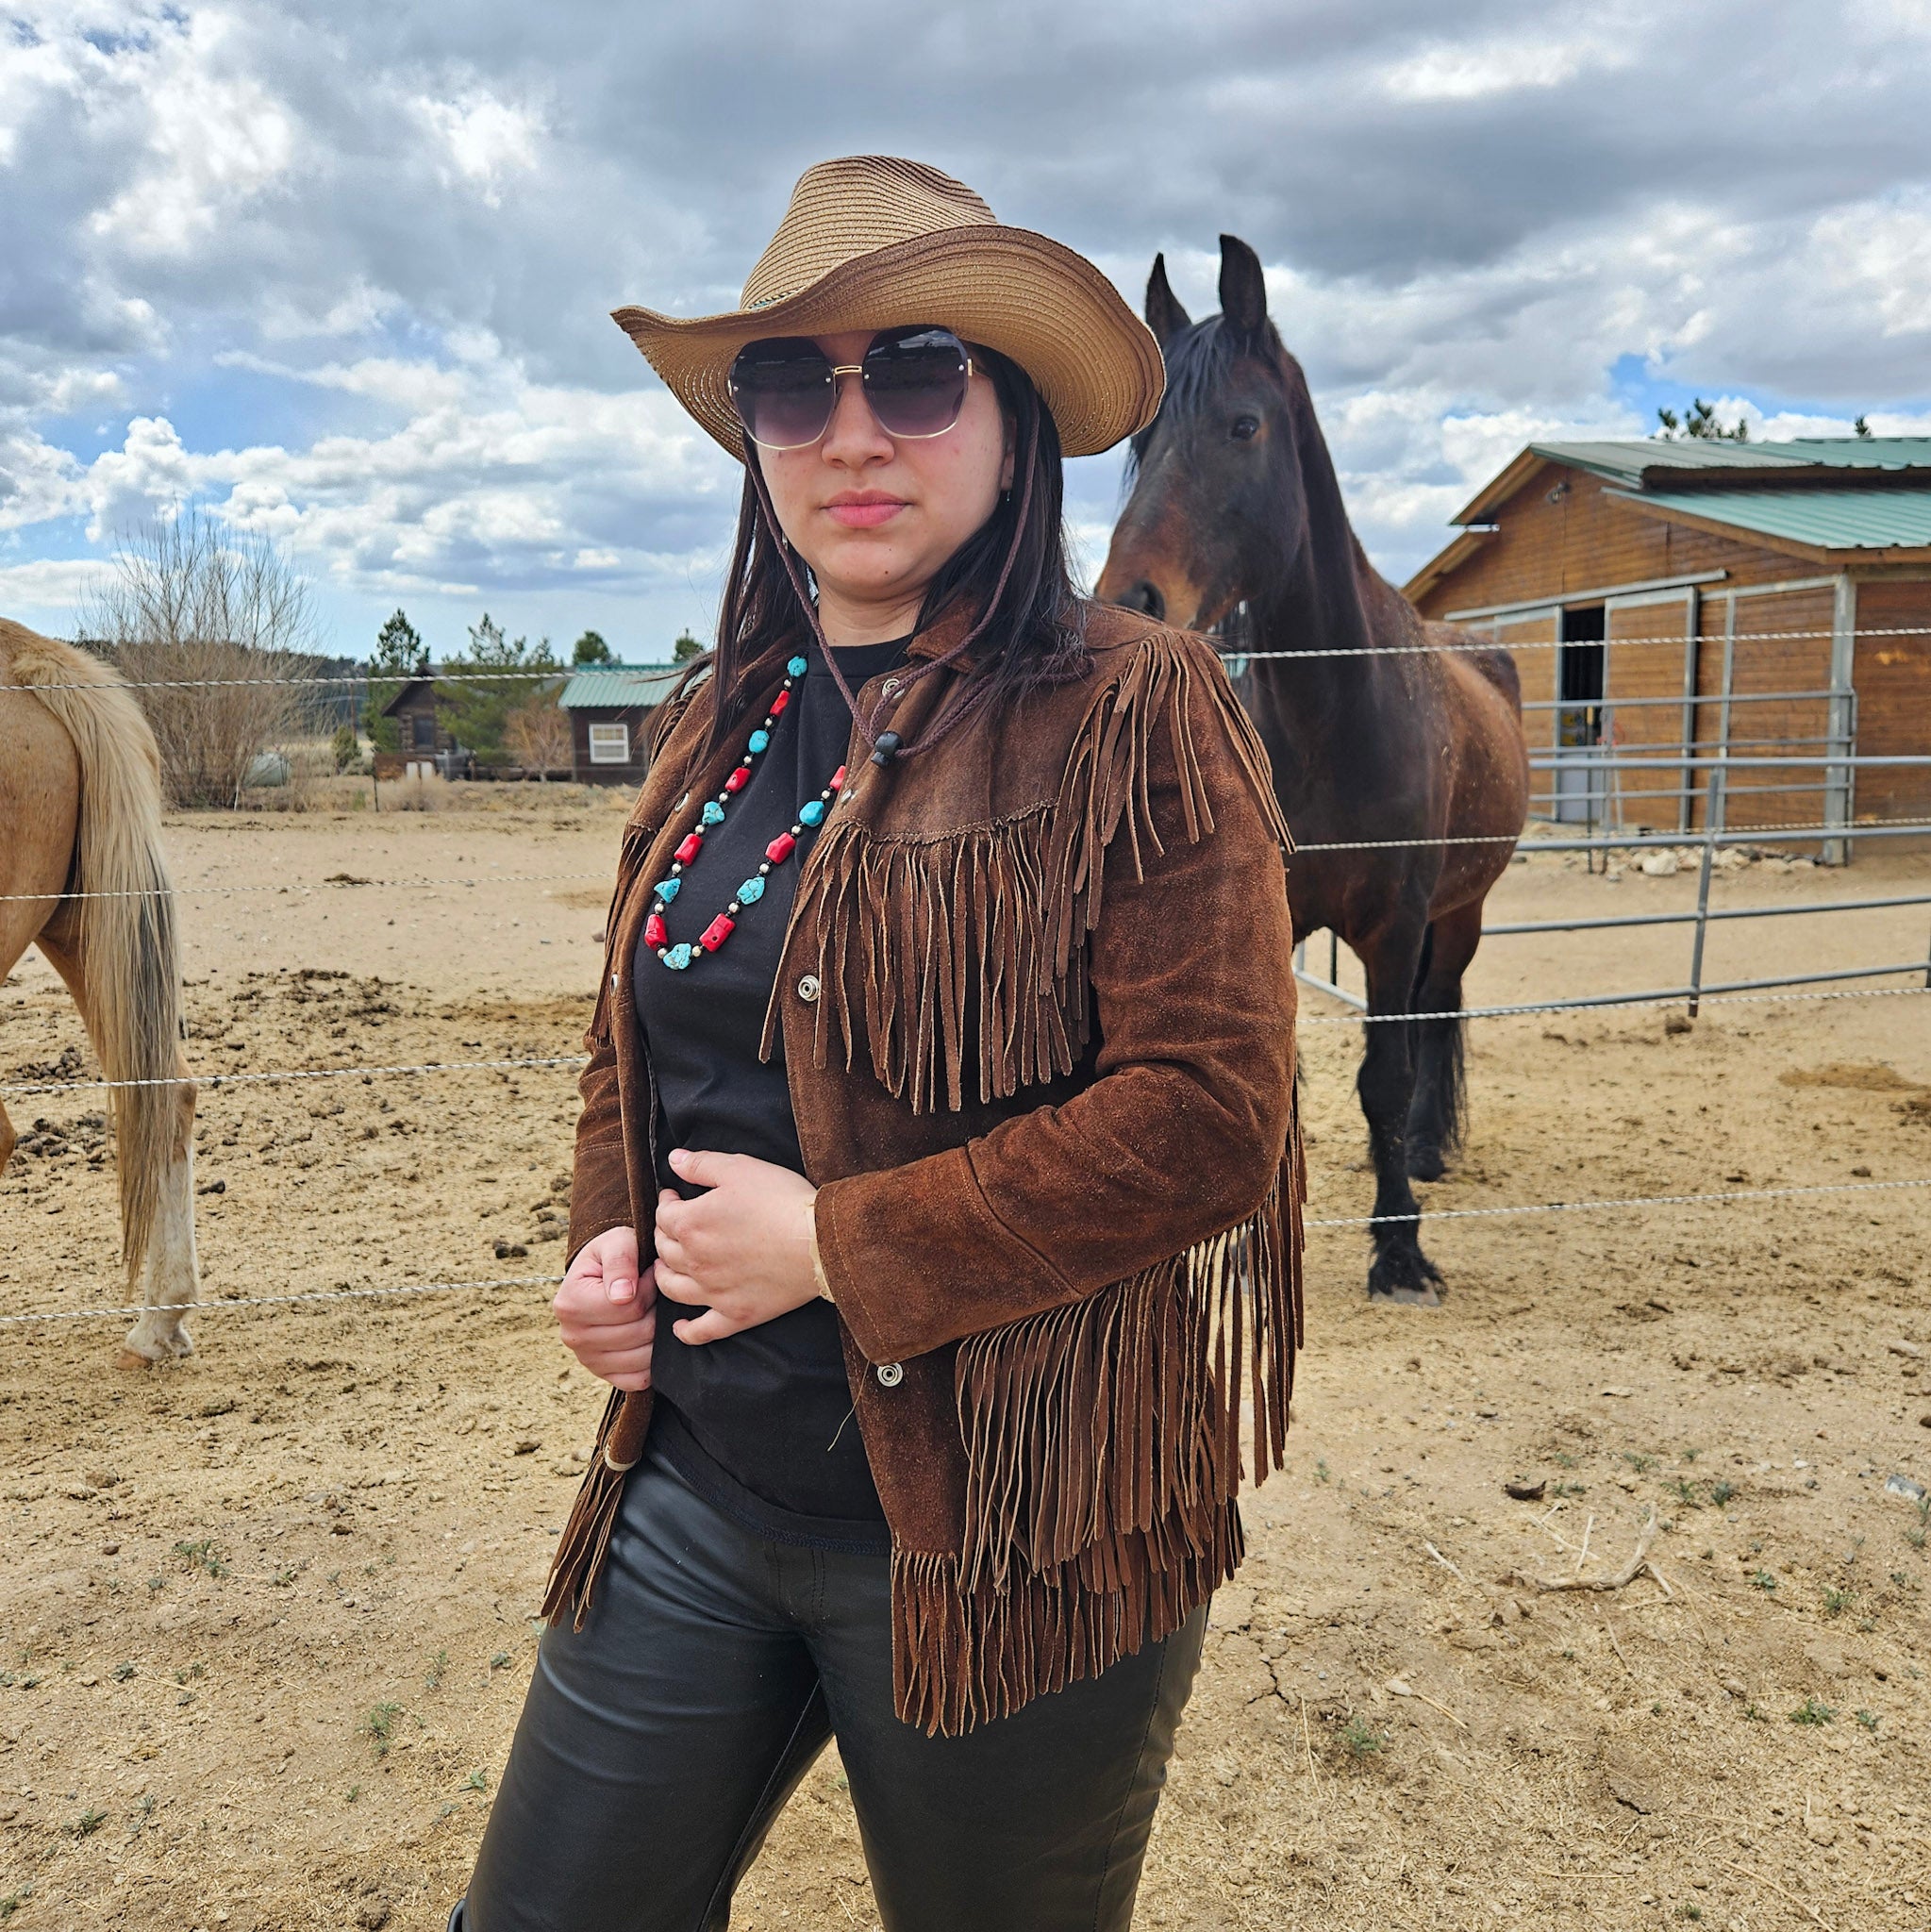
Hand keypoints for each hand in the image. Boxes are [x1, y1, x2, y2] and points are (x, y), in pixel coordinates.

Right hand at [553, 1225, 656, 1390]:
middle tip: (653, 1294)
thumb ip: (621, 1260)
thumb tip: (622, 1295)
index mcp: (570, 1303)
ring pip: (643, 1357)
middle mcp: (572, 1336)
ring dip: (658, 1334)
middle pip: (639, 1333)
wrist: (604, 1275)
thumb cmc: (614, 1256)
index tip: (648, 1275)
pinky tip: (649, 1337)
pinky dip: (652, 1360)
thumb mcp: (617, 1242)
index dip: (649, 1289)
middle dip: (656, 1310)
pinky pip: (639, 1378)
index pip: (629, 1307)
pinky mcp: (604, 1375)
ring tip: (650, 1311)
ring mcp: (587, 1360)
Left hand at [653, 1148, 818, 1345]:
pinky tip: (680, 1327)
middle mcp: (694, 1261)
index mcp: (690, 1223)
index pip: (663, 1215)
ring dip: (663, 1276)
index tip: (675, 1197)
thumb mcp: (740, 1168)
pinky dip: (687, 1331)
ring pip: (672, 1288)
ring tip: (668, 1266)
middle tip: (675, 1226)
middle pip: (664, 1250)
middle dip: (664, 1234)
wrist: (819, 1241)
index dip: (666, 1203)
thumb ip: (701, 1164)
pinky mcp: (735, 1314)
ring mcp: (713, 1292)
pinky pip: (702, 1331)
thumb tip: (674, 1160)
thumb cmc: (781, 1200)